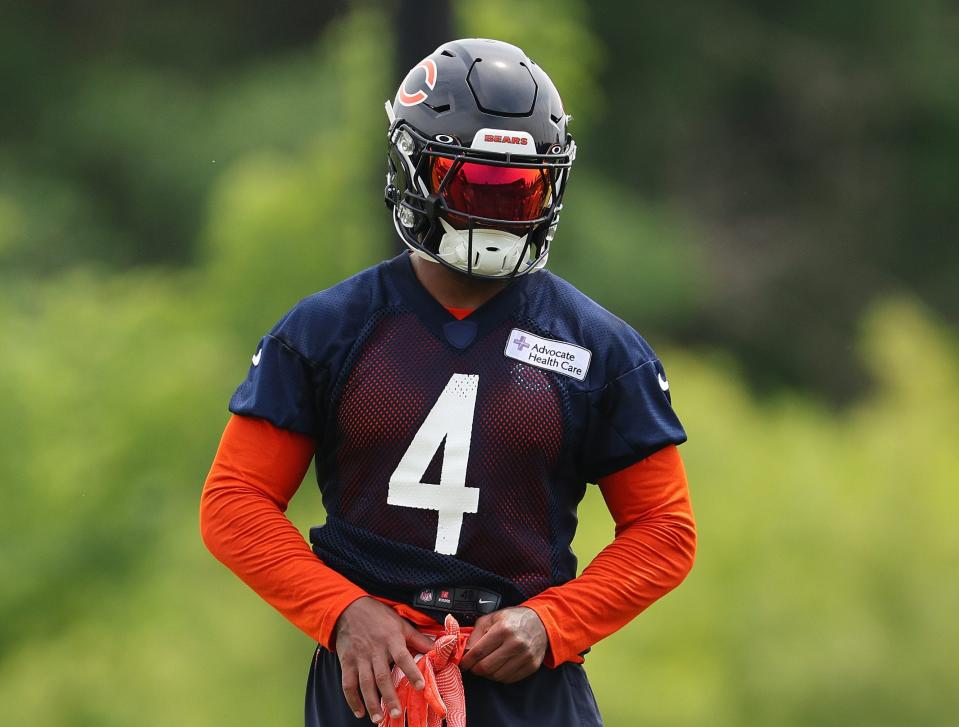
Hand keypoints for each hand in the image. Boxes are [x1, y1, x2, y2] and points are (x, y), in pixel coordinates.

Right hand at [333, 597, 433, 722]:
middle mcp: (375, 650)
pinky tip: (359, 712)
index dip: (412, 672)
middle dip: (389, 696)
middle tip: (397, 713)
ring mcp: (359, 658)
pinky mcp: (346, 662)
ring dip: (371, 702)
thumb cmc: (379, 616)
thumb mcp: (401, 624)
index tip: (420, 686)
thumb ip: (418, 639)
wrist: (349, 608)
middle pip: (382, 676)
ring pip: (365, 683)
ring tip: (378, 719)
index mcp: (391, 640)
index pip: (403, 657)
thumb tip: (437, 649)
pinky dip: (352, 700)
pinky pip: (348, 684)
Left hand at [459, 606, 547, 682]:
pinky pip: (509, 679)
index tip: (462, 664)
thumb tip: (465, 651)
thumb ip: (476, 633)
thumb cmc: (513, 620)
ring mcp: (525, 656)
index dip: (467, 661)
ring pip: (496, 676)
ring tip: (487, 664)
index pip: (479, 652)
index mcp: (503, 629)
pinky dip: (500, 676)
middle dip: (475, 669)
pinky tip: (499, 667)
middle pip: (486, 667)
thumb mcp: (491, 618)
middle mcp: (515, 643)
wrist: (540, 622)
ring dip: (488, 674)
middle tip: (473, 665)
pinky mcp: (532, 666)